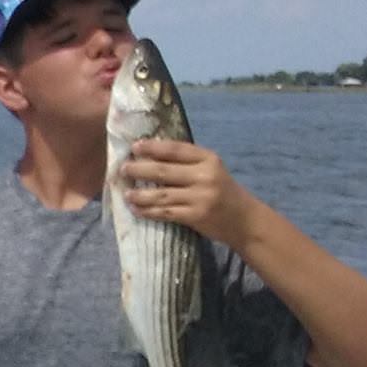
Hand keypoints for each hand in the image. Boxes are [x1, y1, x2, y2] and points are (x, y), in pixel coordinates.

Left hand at [122, 138, 255, 245]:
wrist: (244, 219)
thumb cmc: (222, 191)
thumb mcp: (211, 170)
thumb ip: (188, 163)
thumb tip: (151, 155)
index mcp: (208, 159)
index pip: (176, 150)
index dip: (153, 147)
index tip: (134, 147)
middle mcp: (205, 176)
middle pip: (163, 171)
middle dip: (139, 169)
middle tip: (122, 169)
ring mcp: (200, 197)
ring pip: (161, 194)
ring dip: (139, 194)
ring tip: (126, 193)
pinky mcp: (195, 216)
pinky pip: (165, 212)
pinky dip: (148, 211)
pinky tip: (136, 210)